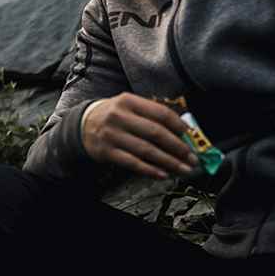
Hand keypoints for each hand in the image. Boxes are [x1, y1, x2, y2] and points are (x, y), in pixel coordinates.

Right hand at [81, 92, 198, 177]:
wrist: (82, 124)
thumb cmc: (112, 115)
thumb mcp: (128, 105)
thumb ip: (151, 113)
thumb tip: (182, 130)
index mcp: (128, 101)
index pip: (160, 112)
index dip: (179, 125)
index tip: (191, 136)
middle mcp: (119, 116)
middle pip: (155, 133)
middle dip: (178, 147)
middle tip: (192, 157)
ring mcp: (112, 135)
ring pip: (147, 150)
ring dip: (169, 162)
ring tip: (182, 169)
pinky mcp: (107, 152)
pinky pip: (133, 163)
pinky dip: (150, 170)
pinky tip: (162, 174)